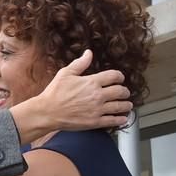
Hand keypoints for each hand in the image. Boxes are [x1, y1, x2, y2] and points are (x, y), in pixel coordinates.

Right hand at [11, 50, 131, 142]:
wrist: (47, 112)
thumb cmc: (54, 93)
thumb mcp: (65, 73)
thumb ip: (80, 63)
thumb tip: (89, 53)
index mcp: (92, 82)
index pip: (114, 76)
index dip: (120, 76)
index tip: (120, 79)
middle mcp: (97, 95)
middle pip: (120, 91)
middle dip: (125, 91)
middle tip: (125, 93)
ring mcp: (97, 109)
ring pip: (120, 106)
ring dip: (126, 105)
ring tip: (127, 105)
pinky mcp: (94, 122)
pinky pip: (113, 120)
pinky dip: (121, 119)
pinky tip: (123, 119)